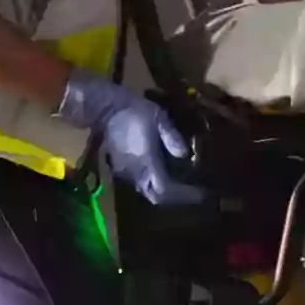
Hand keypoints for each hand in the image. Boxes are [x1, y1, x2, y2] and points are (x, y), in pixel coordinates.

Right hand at [60, 71, 203, 206]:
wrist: (105, 108)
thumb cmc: (135, 110)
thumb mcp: (159, 118)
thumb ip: (172, 137)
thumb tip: (184, 154)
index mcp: (145, 161)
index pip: (164, 189)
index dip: (182, 194)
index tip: (199, 193)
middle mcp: (134, 172)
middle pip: (155, 195)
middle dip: (174, 197)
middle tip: (193, 192)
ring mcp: (124, 172)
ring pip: (146, 190)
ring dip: (162, 191)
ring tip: (181, 184)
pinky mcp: (118, 168)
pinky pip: (138, 183)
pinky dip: (152, 183)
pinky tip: (163, 174)